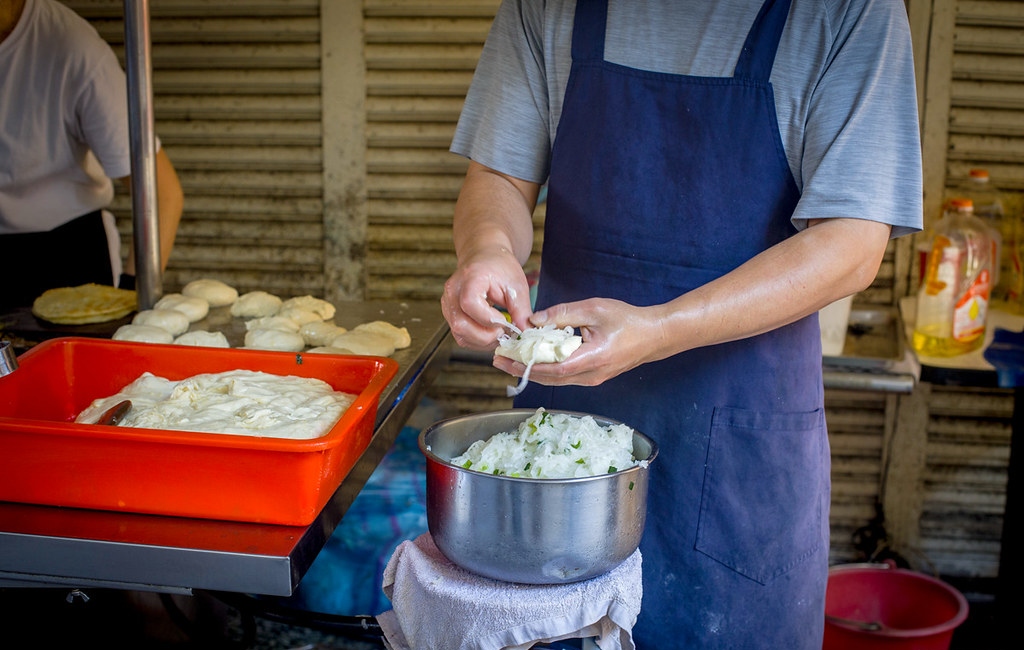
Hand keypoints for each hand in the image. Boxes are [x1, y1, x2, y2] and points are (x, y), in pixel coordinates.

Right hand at [441, 247, 532, 349]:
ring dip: (482, 341)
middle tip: (505, 332)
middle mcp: (452, 293)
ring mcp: (448, 305)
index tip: (505, 321)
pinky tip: (491, 333)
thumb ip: (521, 310)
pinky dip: (477, 340)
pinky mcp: (450, 315)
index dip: (488, 319)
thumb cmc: (499, 267)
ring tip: (499, 333)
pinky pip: (461, 336)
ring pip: (460, 334)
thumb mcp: (516, 285)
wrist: (484, 257)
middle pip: (461, 325)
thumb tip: (525, 332)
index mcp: (469, 279)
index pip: (470, 304)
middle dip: (486, 336)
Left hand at [493, 298, 666, 386]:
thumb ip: (563, 313)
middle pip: (550, 377)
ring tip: (509, 360)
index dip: (527, 364)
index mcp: (593, 358)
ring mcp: (593, 379)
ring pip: (556, 379)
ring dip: (531, 370)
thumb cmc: (627, 320)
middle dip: (521, 369)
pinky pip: (564, 377)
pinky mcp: (593, 377)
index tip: (506, 358)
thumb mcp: (595, 308)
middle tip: (497, 359)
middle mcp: (592, 375)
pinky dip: (545, 369)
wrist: (654, 336)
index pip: (553, 367)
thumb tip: (534, 320)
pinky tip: (532, 360)